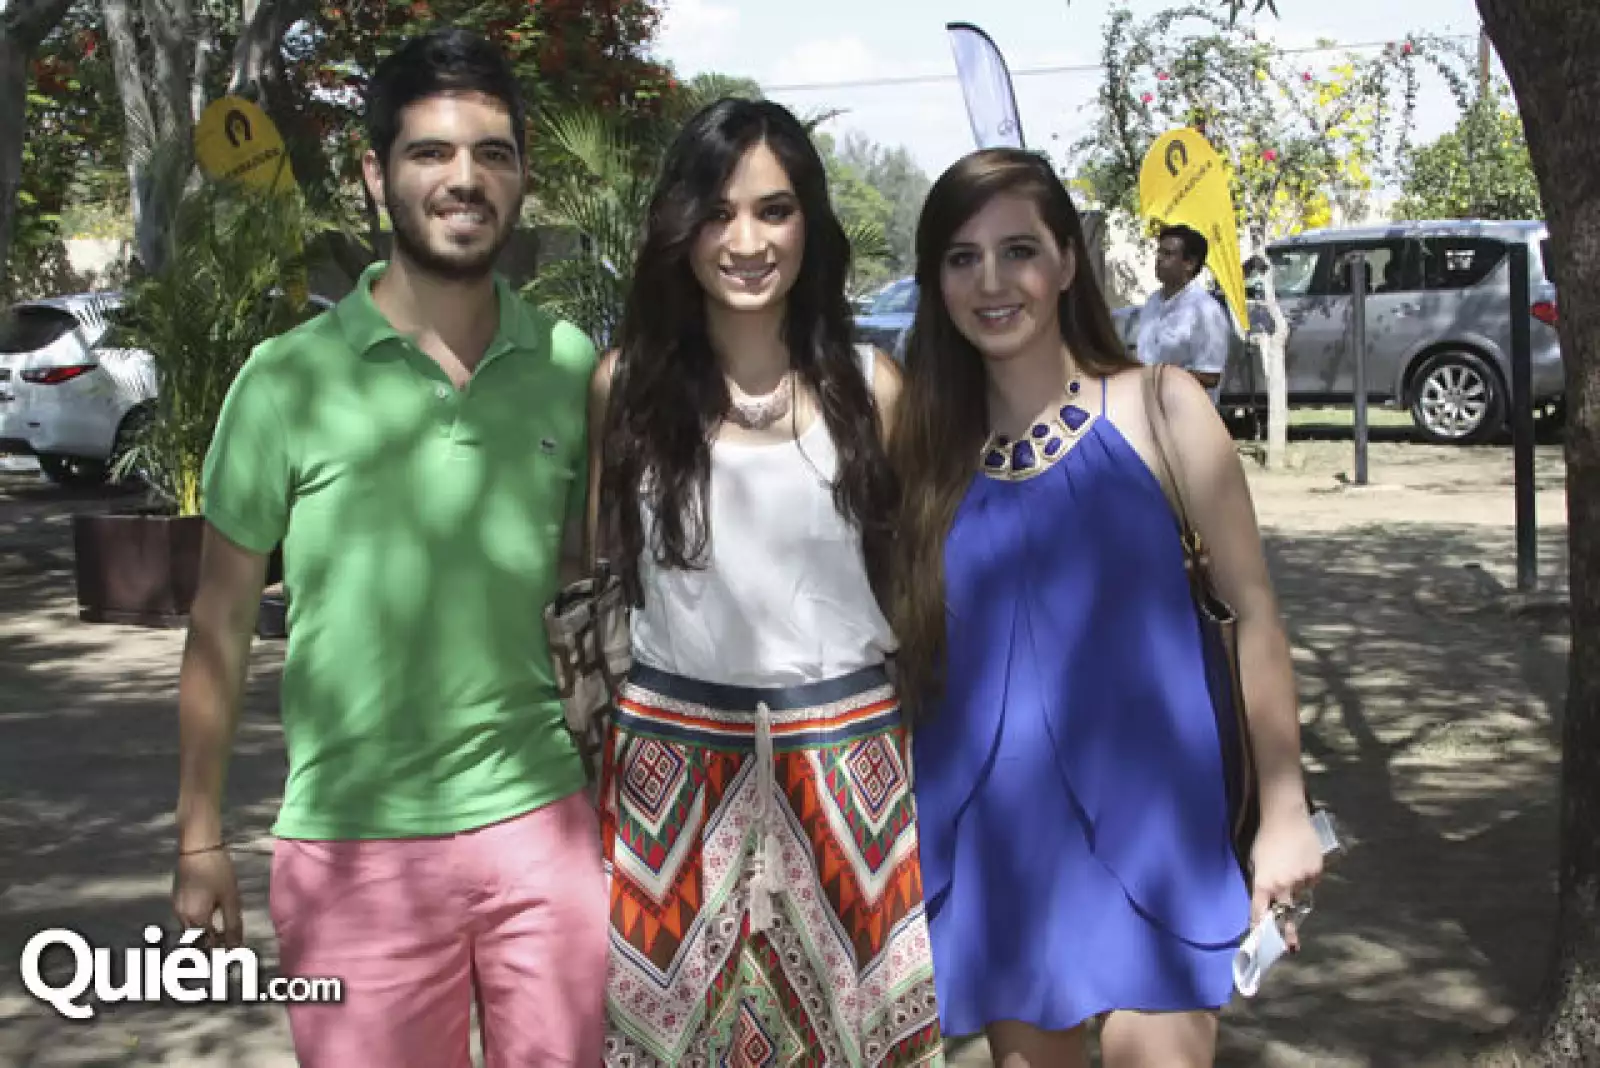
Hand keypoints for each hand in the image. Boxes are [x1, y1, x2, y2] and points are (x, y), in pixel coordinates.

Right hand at [172, 847, 243, 948]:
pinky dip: (198, 925)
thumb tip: (237, 947)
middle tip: (227, 950)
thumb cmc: (218, 872)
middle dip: (210, 948)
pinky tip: (210, 921)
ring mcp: (177, 909)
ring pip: (190, 932)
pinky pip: (187, 921)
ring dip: (204, 937)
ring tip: (221, 937)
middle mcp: (182, 918)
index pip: (208, 947)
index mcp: (196, 920)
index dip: (221, 954)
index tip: (233, 958)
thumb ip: (233, 924)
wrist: (198, 848)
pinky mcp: (178, 901)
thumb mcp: (231, 899)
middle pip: (196, 942)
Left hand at [1248, 806, 1324, 951]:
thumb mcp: (1257, 862)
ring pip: (1300, 893)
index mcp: (1263, 882)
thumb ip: (1262, 881)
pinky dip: (1306, 876)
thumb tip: (1269, 898)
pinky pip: (1311, 881)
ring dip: (1296, 887)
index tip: (1261, 941)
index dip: (1259, 926)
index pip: (1259, 911)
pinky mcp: (1315, 871)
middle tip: (1291, 946)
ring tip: (1290, 864)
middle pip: (1285, 913)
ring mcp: (1301, 879)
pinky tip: (1301, 860)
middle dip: (1288, 931)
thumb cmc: (1266, 838)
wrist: (1285, 818)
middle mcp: (1282, 885)